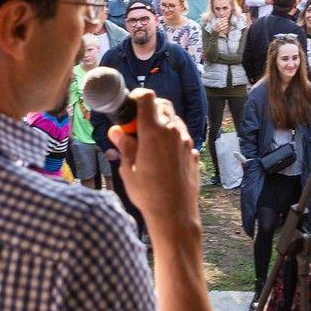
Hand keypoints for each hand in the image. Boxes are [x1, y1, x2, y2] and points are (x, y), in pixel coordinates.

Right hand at [109, 90, 201, 236]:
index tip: (130, 104)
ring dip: (162, 124)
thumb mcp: (128, 169)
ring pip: (174, 121)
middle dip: (149, 110)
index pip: (148, 98)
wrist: (175, 214)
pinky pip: (182, 139)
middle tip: (136, 126)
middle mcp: (173, 132)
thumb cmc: (148, 193)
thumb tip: (116, 131)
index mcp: (153, 132)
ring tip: (149, 143)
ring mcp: (186, 142)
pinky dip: (172, 140)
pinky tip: (163, 157)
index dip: (138, 96)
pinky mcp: (193, 154)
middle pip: (163, 106)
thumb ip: (124, 145)